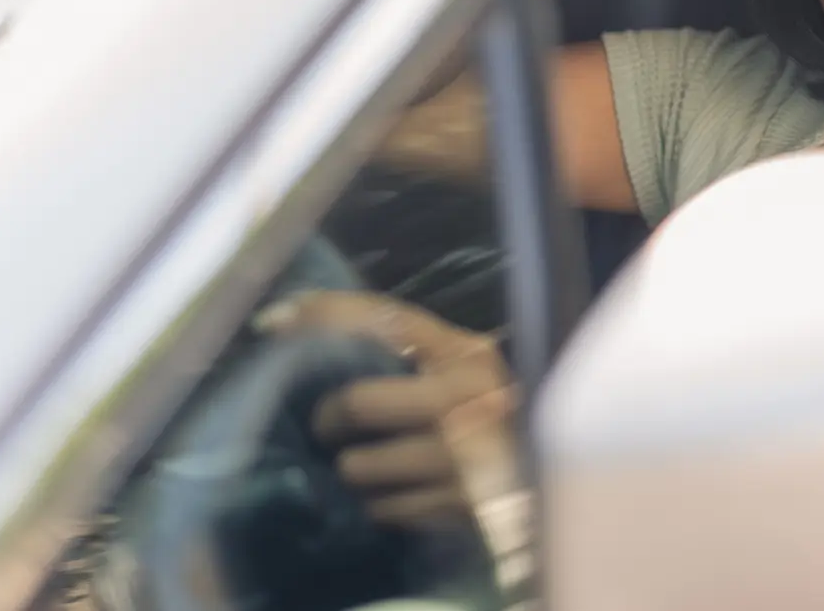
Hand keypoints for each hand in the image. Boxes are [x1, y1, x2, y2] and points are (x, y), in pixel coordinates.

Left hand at [254, 290, 516, 530]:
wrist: (550, 488)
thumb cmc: (494, 419)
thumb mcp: (464, 370)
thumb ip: (412, 351)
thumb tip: (313, 327)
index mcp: (467, 354)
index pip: (385, 319)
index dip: (324, 315)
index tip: (273, 321)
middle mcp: (465, 398)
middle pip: (357, 401)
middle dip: (330, 418)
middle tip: (328, 425)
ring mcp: (462, 458)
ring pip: (360, 465)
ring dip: (354, 468)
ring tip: (368, 466)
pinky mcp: (456, 508)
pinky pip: (383, 508)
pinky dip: (380, 503)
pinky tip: (395, 494)